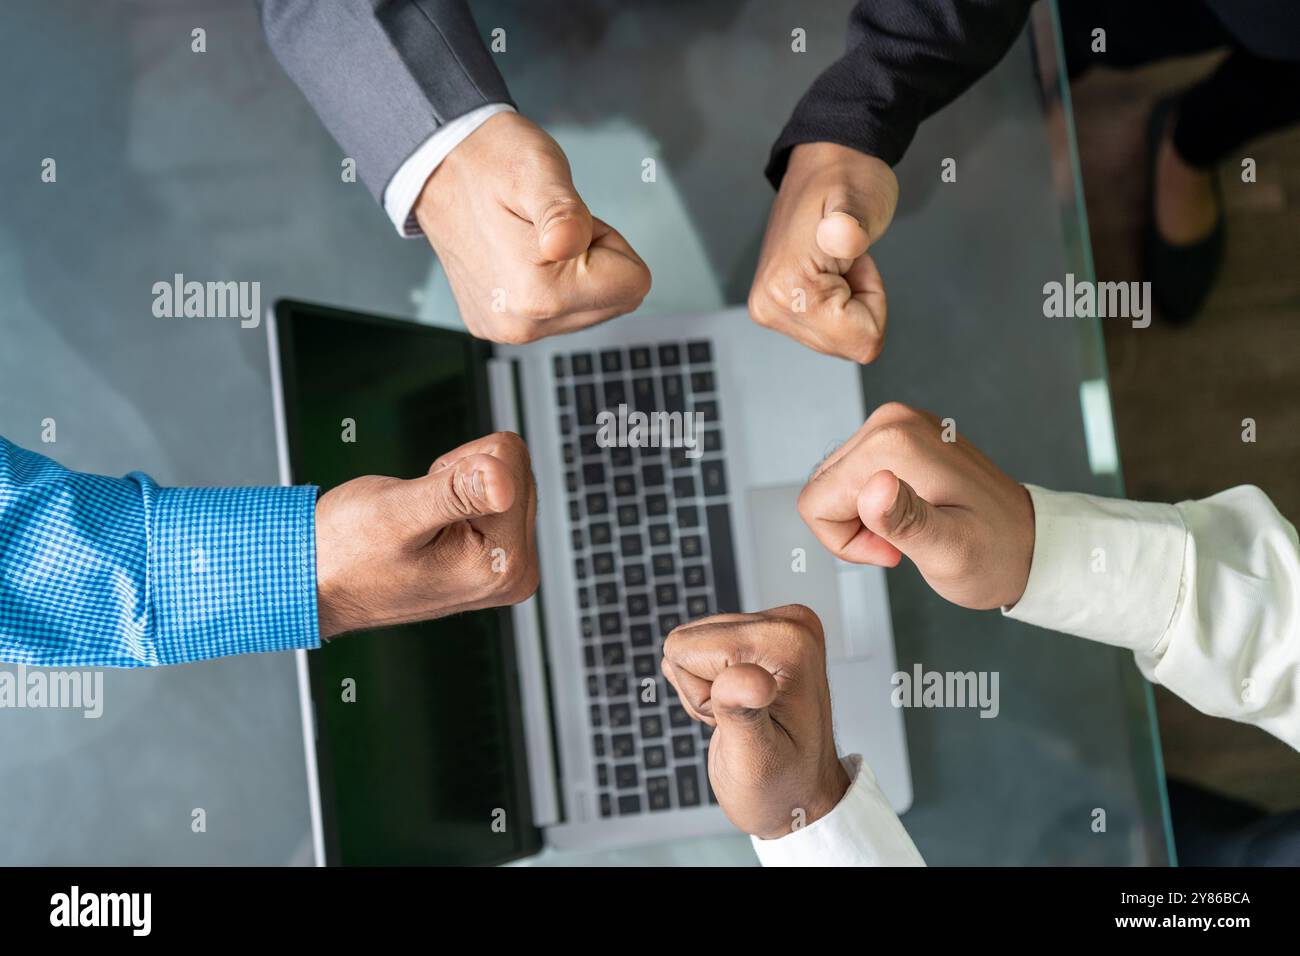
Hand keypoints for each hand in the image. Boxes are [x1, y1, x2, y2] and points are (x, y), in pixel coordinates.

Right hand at [314, 431, 537, 637]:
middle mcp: (515, 570)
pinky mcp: (498, 559)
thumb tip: (505, 480)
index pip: (510, 457)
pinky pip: (495, 499)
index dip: (458, 464)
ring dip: (457, 491)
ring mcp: (508, 566)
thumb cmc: (347, 554)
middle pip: (514, 468)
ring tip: (421, 524)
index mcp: (502, 562)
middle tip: (420, 514)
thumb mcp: (397, 514)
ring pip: (505, 480)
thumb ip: (455, 493)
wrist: (319, 582)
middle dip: (462, 478)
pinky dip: (458, 502)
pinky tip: (430, 530)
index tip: (428, 500)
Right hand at [415, 112, 650, 343]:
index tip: (569, 222)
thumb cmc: (492, 160)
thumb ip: (562, 211)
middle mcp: (521, 325)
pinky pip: (556, 313)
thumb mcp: (539, 170)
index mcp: (538, 294)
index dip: (609, 243)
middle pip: (613, 302)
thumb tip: (569, 243)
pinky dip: (549, 283)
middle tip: (550, 229)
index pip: (633, 284)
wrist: (436, 165)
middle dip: (594, 261)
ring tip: (532, 239)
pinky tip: (515, 254)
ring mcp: (506, 330)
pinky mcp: (497, 327)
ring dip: (574, 272)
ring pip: (588, 309)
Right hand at [661, 605, 848, 839]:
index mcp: (788, 643)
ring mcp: (777, 626)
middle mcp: (788, 623)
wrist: (802, 795)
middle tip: (742, 723)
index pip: (687, 648)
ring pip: (692, 644)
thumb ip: (744, 712)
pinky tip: (740, 706)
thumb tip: (743, 675)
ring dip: (708, 691)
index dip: (701, 695)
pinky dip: (712, 686)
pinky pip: (702, 648)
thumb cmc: (782, 785)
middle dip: (705, 691)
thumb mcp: (757, 759)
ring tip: (744, 717)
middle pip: (689, 640)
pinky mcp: (763, 633)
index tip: (742, 720)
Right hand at [748, 142, 898, 362]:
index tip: (855, 260)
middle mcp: (769, 307)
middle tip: (848, 260)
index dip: (873, 300)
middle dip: (861, 305)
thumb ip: (851, 224)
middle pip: (846, 345)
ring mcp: (770, 309)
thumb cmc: (847, 178)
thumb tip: (841, 239)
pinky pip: (831, 330)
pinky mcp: (778, 308)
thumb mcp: (859, 197)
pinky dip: (840, 303)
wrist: (827, 161)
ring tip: (837, 261)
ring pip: (840, 340)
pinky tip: (829, 270)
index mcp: (786, 289)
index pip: (859, 340)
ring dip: (851, 303)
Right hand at [798, 403, 1034, 609]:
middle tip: (903, 545)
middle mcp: (892, 421)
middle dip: (852, 528)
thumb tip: (873, 487)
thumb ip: (906, 521)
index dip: (845, 541)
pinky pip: (856, 474)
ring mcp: (897, 424)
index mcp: (895, 443)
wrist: (1030, 542)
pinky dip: (874, 505)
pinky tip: (914, 515)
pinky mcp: (902, 434)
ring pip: (836, 482)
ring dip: (863, 518)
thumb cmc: (994, 555)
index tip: (890, 551)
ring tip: (912, 533)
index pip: (817, 500)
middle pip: (823, 487)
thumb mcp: (949, 552)